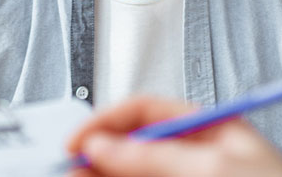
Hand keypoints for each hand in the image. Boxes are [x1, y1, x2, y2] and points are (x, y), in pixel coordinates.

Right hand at [64, 96, 281, 176]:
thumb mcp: (213, 167)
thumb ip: (154, 157)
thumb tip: (103, 147)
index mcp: (210, 128)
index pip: (146, 112)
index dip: (107, 123)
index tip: (78, 143)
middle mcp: (197, 156)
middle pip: (132, 149)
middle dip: (99, 157)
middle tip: (68, 169)